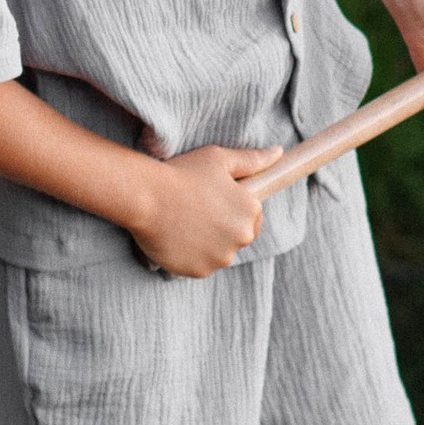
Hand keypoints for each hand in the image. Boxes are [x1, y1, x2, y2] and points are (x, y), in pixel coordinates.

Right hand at [132, 143, 280, 279]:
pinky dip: (192, 256)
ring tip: (185, 224)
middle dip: (223, 228)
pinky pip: (201, 266)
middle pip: (238, 238)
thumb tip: (278, 152)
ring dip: (208, 244)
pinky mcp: (200, 271)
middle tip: (197, 212)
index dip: (233, 210)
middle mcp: (242, 237)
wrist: (146, 197)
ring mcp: (221, 257)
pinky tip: (177, 238)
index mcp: (250, 210)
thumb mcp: (219, 158)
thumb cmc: (182, 173)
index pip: (252, 218)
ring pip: (220, 254)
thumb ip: (253, 159)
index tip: (213, 203)